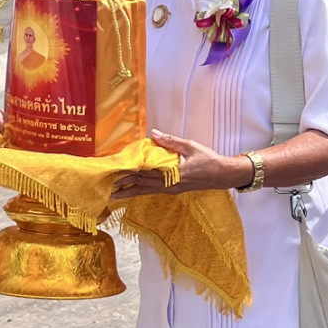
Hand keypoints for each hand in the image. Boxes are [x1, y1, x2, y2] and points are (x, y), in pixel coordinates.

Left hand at [111, 130, 252, 197]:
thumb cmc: (208, 160)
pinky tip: (130, 192)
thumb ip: (171, 141)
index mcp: (171, 173)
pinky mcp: (171, 190)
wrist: (221, 175)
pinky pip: (151, 191)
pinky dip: (139, 191)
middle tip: (105, 185)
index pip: (145, 172)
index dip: (129, 171)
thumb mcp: (190, 146)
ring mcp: (169, 189)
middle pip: (141, 183)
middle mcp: (168, 184)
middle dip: (123, 183)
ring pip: (144, 190)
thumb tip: (154, 133)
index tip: (115, 170)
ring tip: (112, 194)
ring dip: (128, 191)